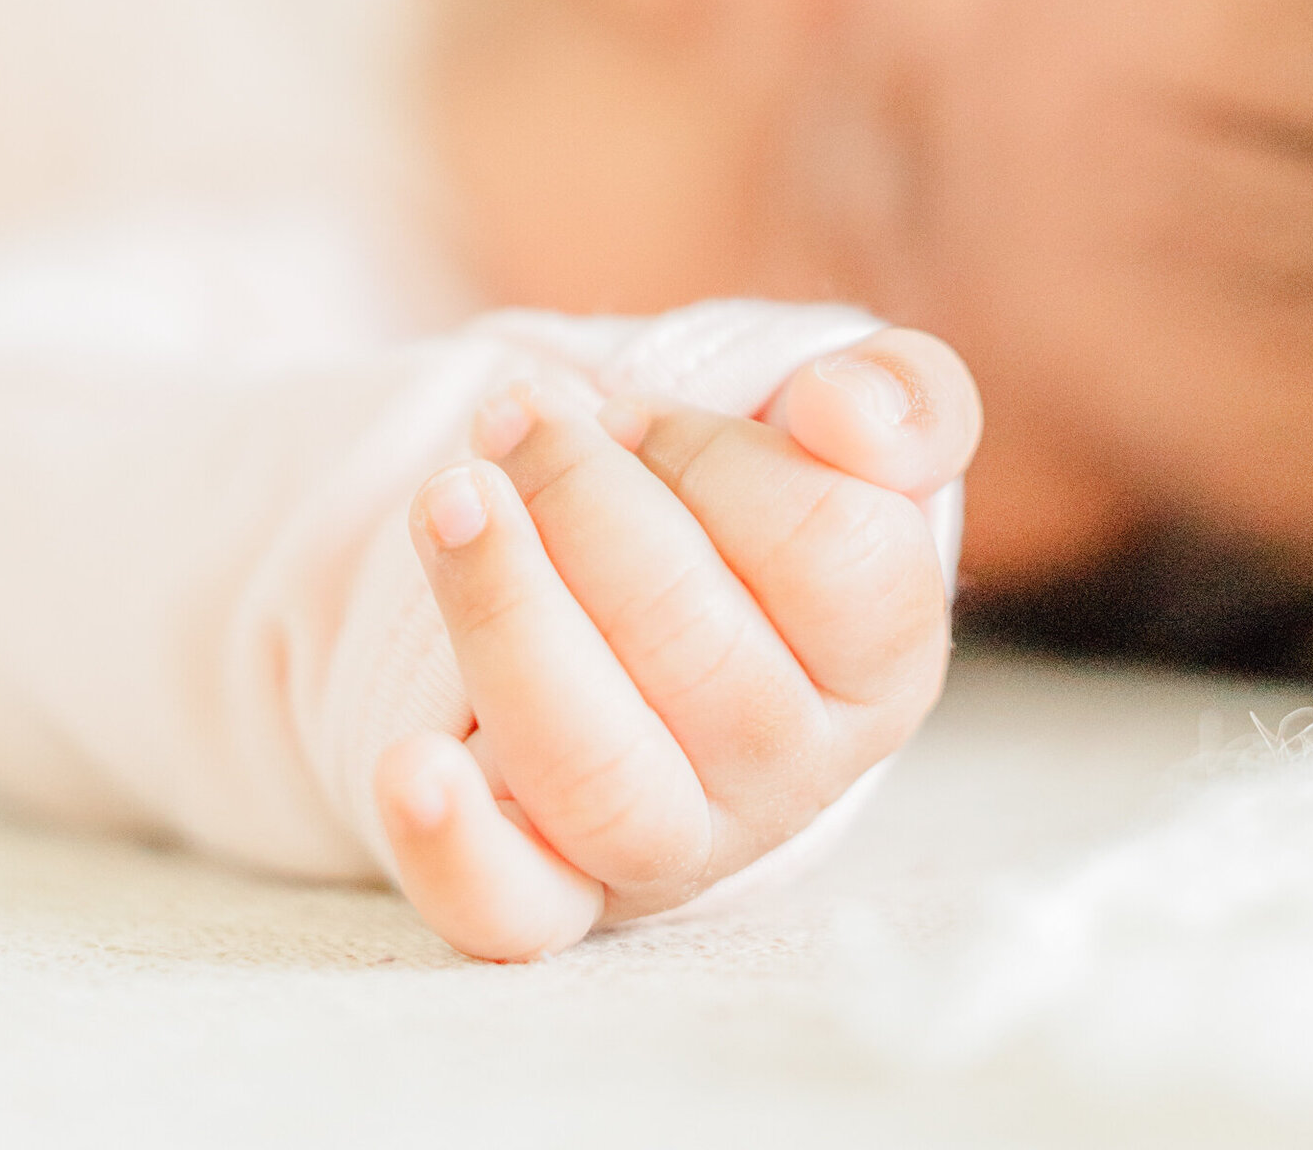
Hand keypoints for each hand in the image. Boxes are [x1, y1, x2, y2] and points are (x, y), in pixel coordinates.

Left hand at [376, 325, 978, 958]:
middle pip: (701, 655)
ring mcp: (668, 844)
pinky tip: (410, 769)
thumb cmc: (740, 505)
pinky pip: (508, 913)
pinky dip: (455, 851)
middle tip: (515, 418)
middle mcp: (786, 773)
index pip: (830, 553)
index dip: (713, 453)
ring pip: (599, 772)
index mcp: (882, 662)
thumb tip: (842, 411)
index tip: (629, 410)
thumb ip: (902, 400)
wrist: (625, 596)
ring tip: (451, 499)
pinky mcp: (548, 890)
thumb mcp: (847, 434)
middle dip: (584, 503)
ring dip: (508, 615)